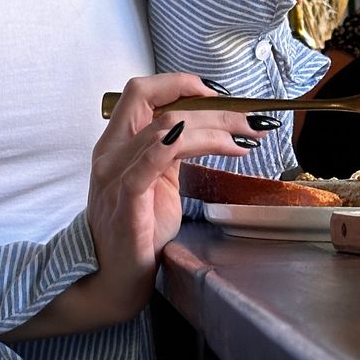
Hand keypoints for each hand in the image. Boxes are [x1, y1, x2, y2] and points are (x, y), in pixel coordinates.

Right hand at [86, 72, 265, 320]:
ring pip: (166, 127)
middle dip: (210, 104)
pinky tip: (219, 145)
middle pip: (154, 101)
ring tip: (246, 139)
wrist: (113, 276)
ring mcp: (115, 175)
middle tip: (249, 119)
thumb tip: (205, 129)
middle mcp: (110, 153)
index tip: (218, 94)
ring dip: (215, 128)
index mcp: (114, 144)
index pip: (140, 92)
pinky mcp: (127, 200)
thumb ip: (168, 153)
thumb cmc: (136, 231)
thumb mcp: (153, 182)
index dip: (179, 83)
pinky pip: (150, 162)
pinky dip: (182, 143)